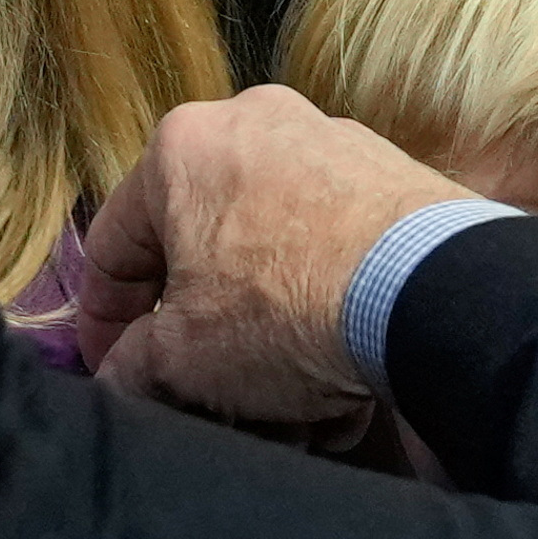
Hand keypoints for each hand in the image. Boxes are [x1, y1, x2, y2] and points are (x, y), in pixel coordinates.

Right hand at [74, 88, 466, 446]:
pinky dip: (333, 317)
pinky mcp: (401, 181)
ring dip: (275, 340)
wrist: (433, 295)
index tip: (114, 369)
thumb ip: (133, 367)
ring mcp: (337, 147)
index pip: (114, 245)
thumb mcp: (182, 358)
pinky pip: (341, 258)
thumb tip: (125, 379)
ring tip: (295, 413)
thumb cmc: (282, 307)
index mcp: (181, 146)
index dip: (104, 322)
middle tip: (212, 398)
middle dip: (211, 340)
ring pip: (278, 263)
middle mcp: (256, 125)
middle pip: (208, 256)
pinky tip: (348, 384)